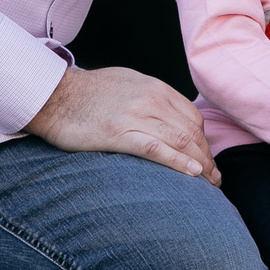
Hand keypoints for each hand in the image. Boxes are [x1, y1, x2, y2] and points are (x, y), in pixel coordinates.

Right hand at [27, 65, 219, 185]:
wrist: (55, 95)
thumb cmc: (88, 92)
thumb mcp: (129, 84)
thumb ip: (152, 98)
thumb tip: (169, 116)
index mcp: (156, 89)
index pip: (193, 118)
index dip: (204, 143)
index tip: (208, 161)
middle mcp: (152, 100)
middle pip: (192, 132)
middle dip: (207, 158)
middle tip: (215, 180)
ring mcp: (136, 116)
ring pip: (180, 141)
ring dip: (200, 165)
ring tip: (209, 185)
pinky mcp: (118, 134)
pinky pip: (157, 149)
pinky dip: (178, 162)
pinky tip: (192, 174)